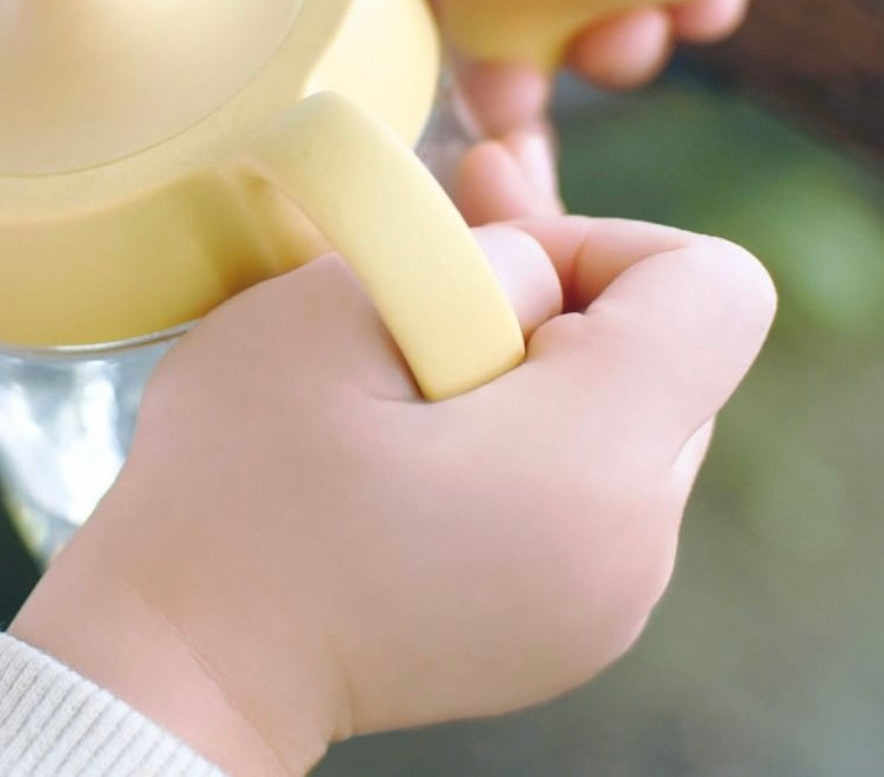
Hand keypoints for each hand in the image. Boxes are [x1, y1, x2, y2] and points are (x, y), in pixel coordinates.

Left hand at [0, 0, 746, 149]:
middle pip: (560, 1)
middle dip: (624, 30)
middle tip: (644, 48)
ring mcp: (373, 23)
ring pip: (494, 74)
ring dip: (546, 110)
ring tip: (540, 124)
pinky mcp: (318, 86)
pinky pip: (407, 130)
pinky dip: (447, 161)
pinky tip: (464, 175)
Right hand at [10, 197, 775, 775]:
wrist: (185, 661)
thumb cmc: (234, 486)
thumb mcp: (328, 309)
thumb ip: (463, 256)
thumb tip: (535, 272)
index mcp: (592, 463)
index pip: (714, 288)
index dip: (607, 237)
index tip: (491, 264)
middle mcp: (633, 544)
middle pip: (671, 353)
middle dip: (558, 301)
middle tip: (437, 284)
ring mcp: (607, 599)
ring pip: (625, 416)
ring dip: (531, 367)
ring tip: (410, 370)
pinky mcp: (564, 622)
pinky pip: (588, 485)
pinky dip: (519, 436)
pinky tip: (414, 440)